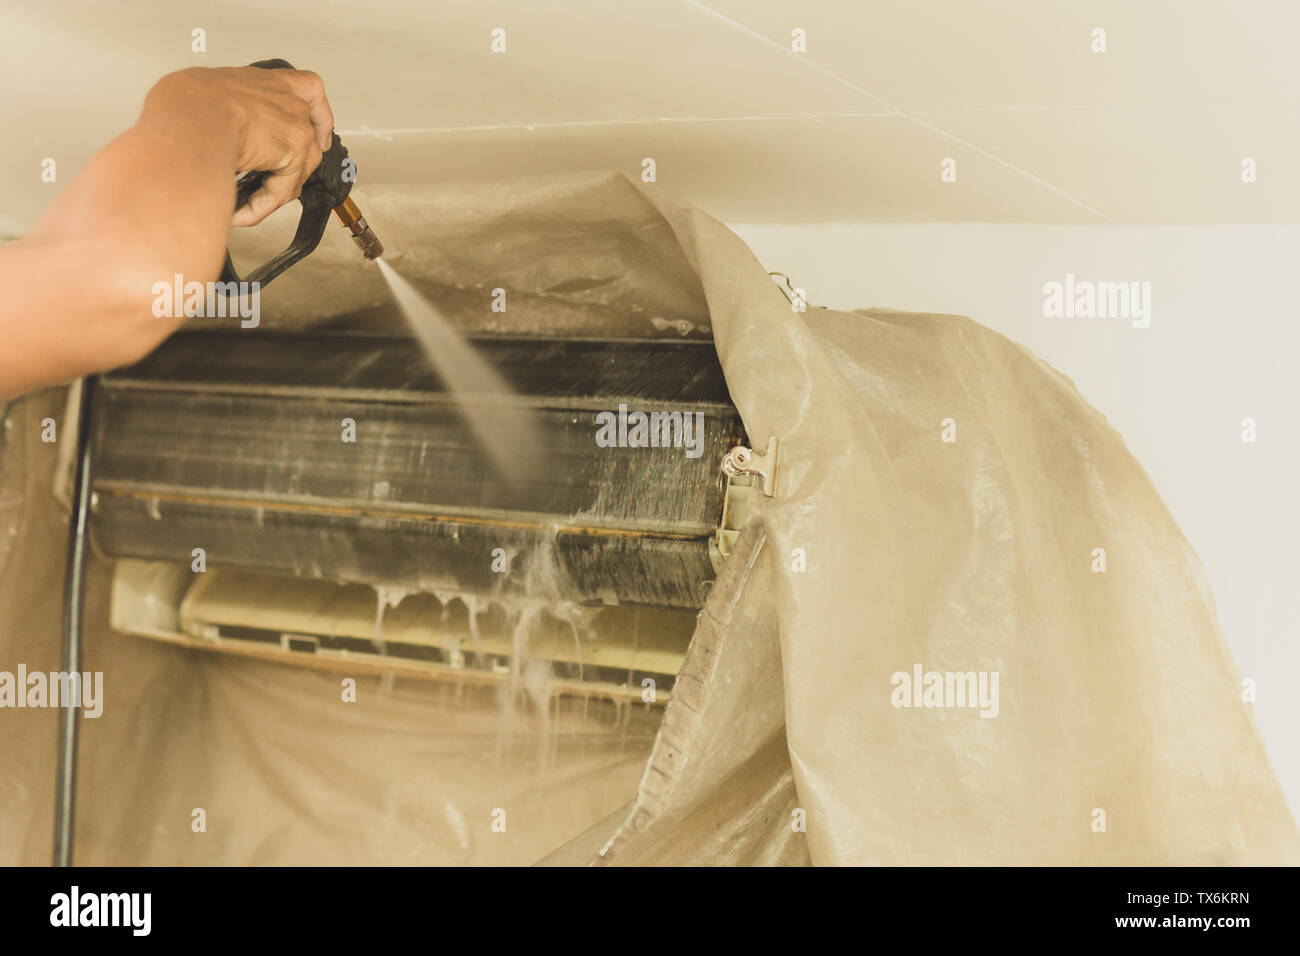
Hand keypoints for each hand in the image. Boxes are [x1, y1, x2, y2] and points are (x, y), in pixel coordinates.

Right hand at [143, 66, 336, 226]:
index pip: (308, 89)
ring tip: (243, 202)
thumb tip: (209, 131)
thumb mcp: (204, 93)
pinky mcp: (294, 154)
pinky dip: (261, 206)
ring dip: (272, 190)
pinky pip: (283, 190)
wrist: (191, 116)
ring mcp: (295, 127)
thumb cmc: (185, 103)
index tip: (318, 130)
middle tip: (263, 182)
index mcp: (267, 82)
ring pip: (297, 169)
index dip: (318, 113)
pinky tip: (240, 212)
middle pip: (308, 139)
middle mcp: (287, 101)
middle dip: (290, 166)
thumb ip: (222, 111)